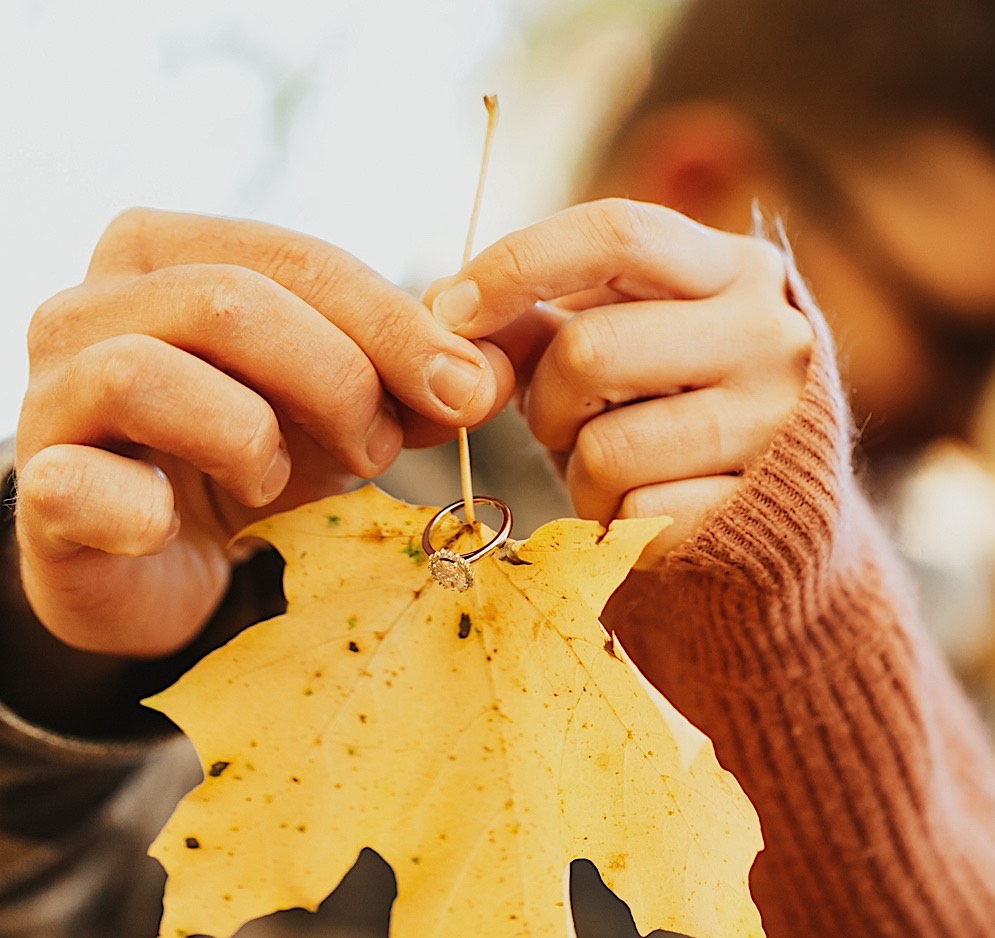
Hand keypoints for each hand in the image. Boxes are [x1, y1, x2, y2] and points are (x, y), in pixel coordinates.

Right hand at [15, 209, 509, 658]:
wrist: (163, 562)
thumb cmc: (253, 458)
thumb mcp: (349, 406)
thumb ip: (419, 380)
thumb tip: (494, 368)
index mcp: (168, 253)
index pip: (298, 258)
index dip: (394, 325)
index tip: (466, 389)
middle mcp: (91, 304)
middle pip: (230, 300)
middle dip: (337, 378)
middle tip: (377, 448)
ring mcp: (50, 393)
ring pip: (147, 372)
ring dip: (249, 436)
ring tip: (276, 482)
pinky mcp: (39, 488)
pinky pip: (80, 483)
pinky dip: (149, 511)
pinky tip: (179, 526)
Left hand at [427, 199, 812, 565]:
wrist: (782, 514)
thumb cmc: (684, 407)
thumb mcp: (635, 337)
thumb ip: (549, 317)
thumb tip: (445, 305)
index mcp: (736, 270)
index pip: (616, 233)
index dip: (518, 264)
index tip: (452, 308)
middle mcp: (770, 335)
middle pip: (590, 350)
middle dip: (545, 398)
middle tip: (559, 419)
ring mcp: (773, 425)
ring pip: (605, 448)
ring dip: (578, 471)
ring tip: (613, 468)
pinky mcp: (759, 508)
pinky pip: (633, 515)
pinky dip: (614, 520)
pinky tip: (645, 507)